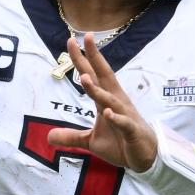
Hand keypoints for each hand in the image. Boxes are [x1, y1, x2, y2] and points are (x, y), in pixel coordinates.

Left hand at [47, 34, 156, 172]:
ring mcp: (124, 115)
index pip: (93, 74)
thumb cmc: (121, 142)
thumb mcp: (91, 141)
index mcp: (107, 99)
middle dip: (94, 58)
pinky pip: (123, 122)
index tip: (72, 40)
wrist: (145, 157)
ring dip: (97, 90)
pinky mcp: (131, 131)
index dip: (83, 58)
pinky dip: (115, 118)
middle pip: (103, 76)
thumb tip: (49, 136)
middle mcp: (116, 102)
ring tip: (84, 79)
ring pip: (110, 99)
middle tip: (85, 38)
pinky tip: (107, 113)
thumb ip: (71, 136)